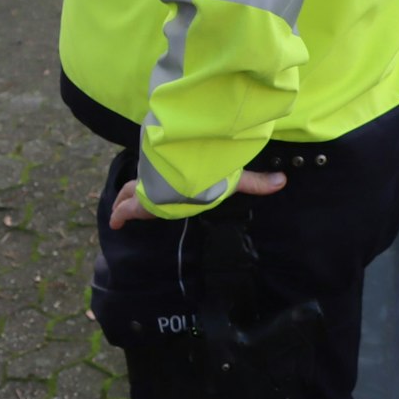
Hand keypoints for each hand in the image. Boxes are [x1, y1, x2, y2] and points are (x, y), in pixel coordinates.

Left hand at [108, 168, 286, 227]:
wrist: (184, 175)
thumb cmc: (206, 174)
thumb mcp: (232, 178)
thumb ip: (254, 181)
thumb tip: (283, 181)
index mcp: (178, 178)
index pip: (167, 179)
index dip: (161, 183)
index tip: (157, 187)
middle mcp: (160, 183)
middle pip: (143, 185)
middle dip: (135, 191)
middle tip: (128, 199)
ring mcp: (147, 192)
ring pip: (131, 194)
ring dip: (124, 202)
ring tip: (117, 212)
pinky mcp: (140, 204)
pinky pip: (126, 211)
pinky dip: (120, 216)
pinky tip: (115, 224)